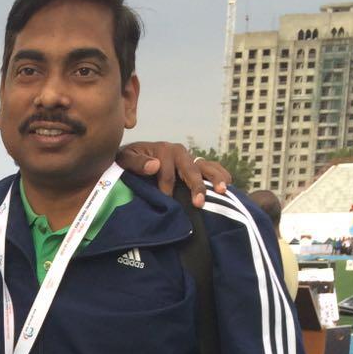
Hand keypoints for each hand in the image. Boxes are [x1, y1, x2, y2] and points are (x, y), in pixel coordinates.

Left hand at [116, 141, 230, 205]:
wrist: (132, 158)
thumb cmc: (127, 161)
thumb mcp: (125, 159)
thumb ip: (136, 162)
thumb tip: (155, 166)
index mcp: (163, 150)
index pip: (168, 173)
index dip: (166, 189)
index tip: (165, 202)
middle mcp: (180, 152)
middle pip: (191, 170)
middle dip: (196, 186)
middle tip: (198, 203)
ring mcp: (189, 159)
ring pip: (206, 167)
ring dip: (215, 178)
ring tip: (222, 190)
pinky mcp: (195, 165)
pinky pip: (211, 169)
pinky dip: (220, 176)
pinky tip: (228, 188)